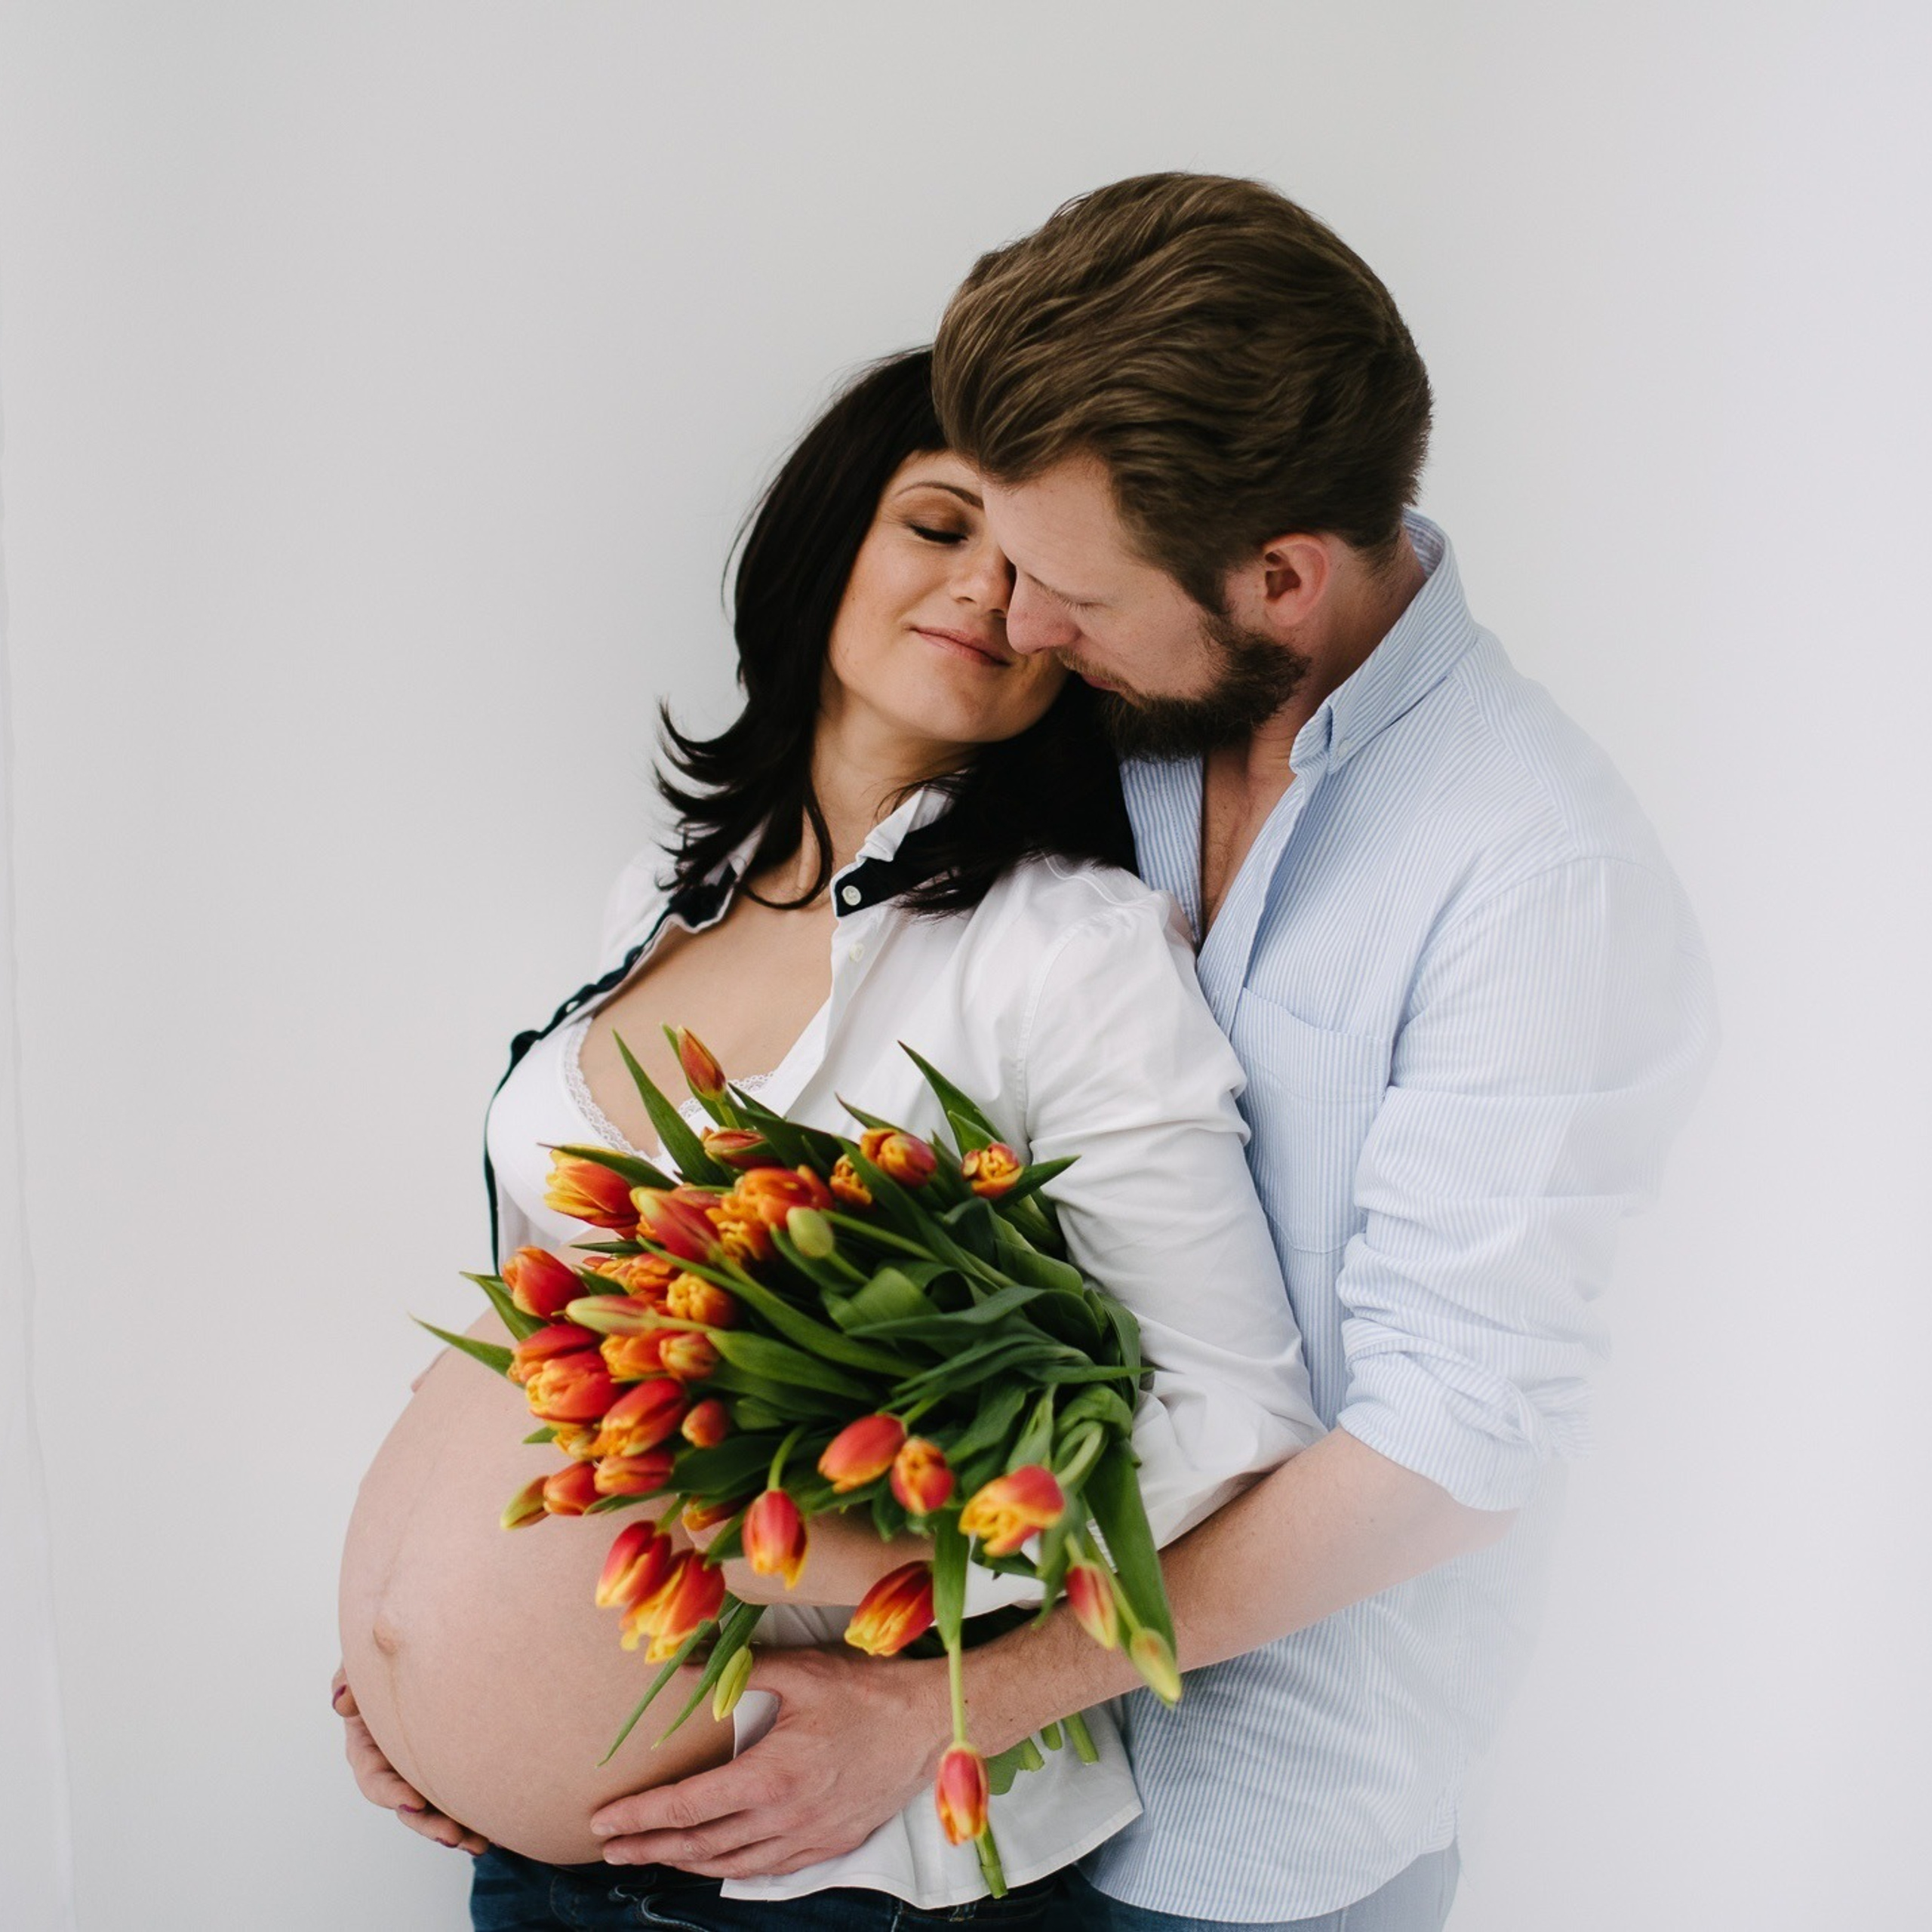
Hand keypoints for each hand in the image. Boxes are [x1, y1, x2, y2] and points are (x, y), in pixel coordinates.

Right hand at [332, 1666, 487, 1855]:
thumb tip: (341, 1703)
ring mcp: (423, 1767)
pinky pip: (462, 1791)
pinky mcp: (452, 1763)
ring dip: (457, 1828)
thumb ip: (350, 1677)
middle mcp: (395, 1764)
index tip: (413, 1803)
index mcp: (368, 1746)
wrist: (428, 1639)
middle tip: (456, 1837)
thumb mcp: (363, 1660)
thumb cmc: (388, 1651)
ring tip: (482, 1843)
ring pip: (438, 1806)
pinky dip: (479, 1810)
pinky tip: (502, 1825)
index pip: (376, 1779)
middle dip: (431, 1824)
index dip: (392, 1794)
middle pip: (409, 1805)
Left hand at [590, 1645, 947, 1877]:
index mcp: (769, 1777)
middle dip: (649, 1847)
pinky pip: (767, 1869)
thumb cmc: (865, 1693)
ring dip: (684, 1862)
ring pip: (730, 1864)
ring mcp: (807, 1839)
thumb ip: (735, 1671)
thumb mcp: (799, 1671)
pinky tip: (716, 1861)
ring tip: (651, 1854)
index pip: (686, 1808)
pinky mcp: (827, 1845)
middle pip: (700, 1845)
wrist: (929, 1726)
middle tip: (610, 1847)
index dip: (640, 1817)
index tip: (603, 1822)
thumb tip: (680, 1664)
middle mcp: (783, 1819)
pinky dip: (730, 1868)